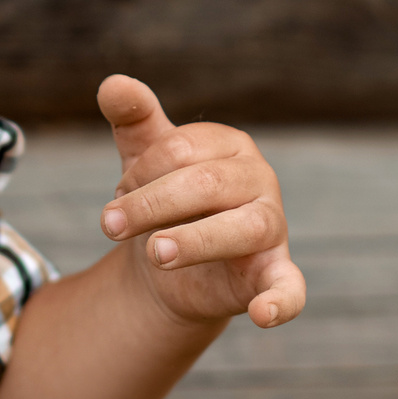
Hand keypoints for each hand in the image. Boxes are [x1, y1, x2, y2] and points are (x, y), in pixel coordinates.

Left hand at [96, 75, 305, 329]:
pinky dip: (282, 302)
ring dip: (194, 241)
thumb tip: (112, 82)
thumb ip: (133, 120)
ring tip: (155, 254)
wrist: (171, 268)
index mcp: (229, 145)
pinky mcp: (274, 273)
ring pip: (241, 229)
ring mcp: (272, 227)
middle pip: (206, 185)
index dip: (141, 172)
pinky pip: (290, 288)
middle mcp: (259, 179)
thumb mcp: (143, 160)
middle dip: (150, 204)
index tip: (116, 195)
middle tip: (108, 224)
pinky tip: (262, 316)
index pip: (182, 148)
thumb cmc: (164, 202)